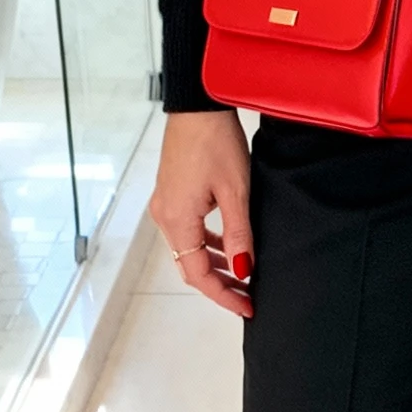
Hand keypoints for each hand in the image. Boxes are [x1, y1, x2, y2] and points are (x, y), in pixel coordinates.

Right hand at [149, 109, 254, 318]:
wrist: (197, 105)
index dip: (223, 295)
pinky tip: (227, 244)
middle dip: (219, 284)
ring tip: (242, 273)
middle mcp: (164, 216)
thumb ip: (239, 234)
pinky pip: (187, 230)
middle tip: (247, 296)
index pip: (198, 274)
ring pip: (188, 249)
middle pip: (189, 266)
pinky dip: (206, 243)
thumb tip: (243, 269)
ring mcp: (165, 205)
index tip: (247, 306)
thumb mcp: (235, 192)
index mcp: (177, 220)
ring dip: (214, 264)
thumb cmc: (214, 141)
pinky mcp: (171, 194)